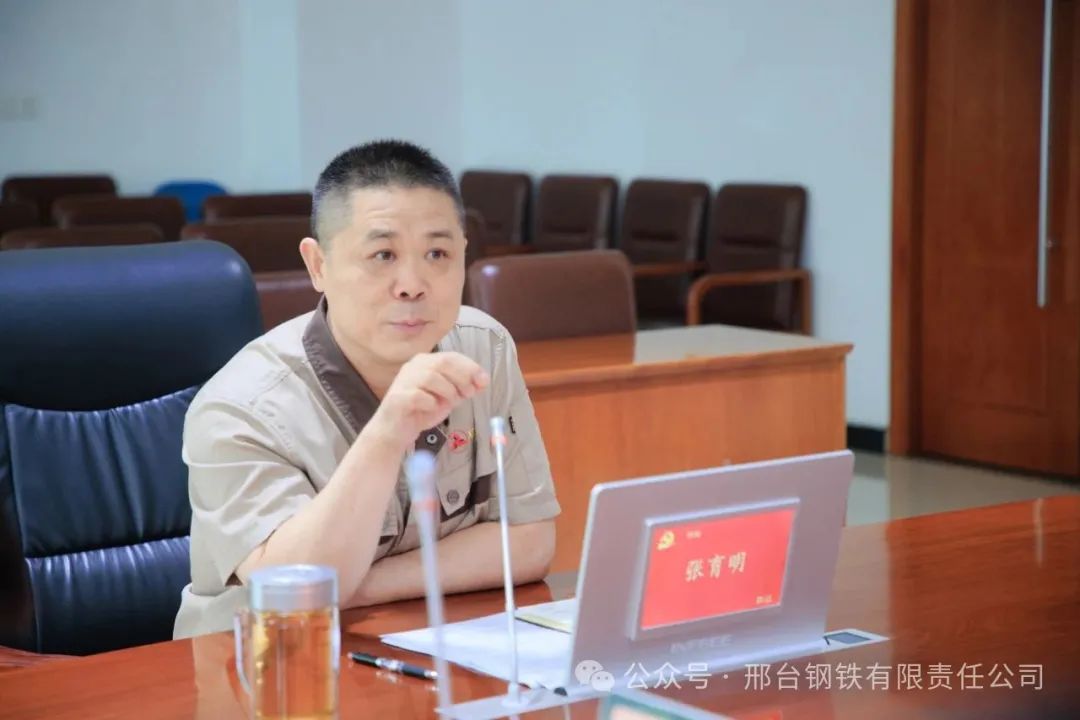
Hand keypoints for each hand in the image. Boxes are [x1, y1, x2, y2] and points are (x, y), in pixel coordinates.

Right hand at [367, 352, 488, 447]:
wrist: (396, 431)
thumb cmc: (422, 411)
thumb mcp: (449, 398)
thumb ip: (464, 388)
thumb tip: (484, 381)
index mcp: (426, 362)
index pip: (452, 357)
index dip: (471, 367)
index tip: (484, 381)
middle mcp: (413, 367)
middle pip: (443, 362)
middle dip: (462, 377)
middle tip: (469, 394)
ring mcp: (404, 381)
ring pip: (432, 378)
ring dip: (447, 392)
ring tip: (449, 403)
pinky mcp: (398, 397)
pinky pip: (419, 396)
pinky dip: (431, 403)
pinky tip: (431, 409)